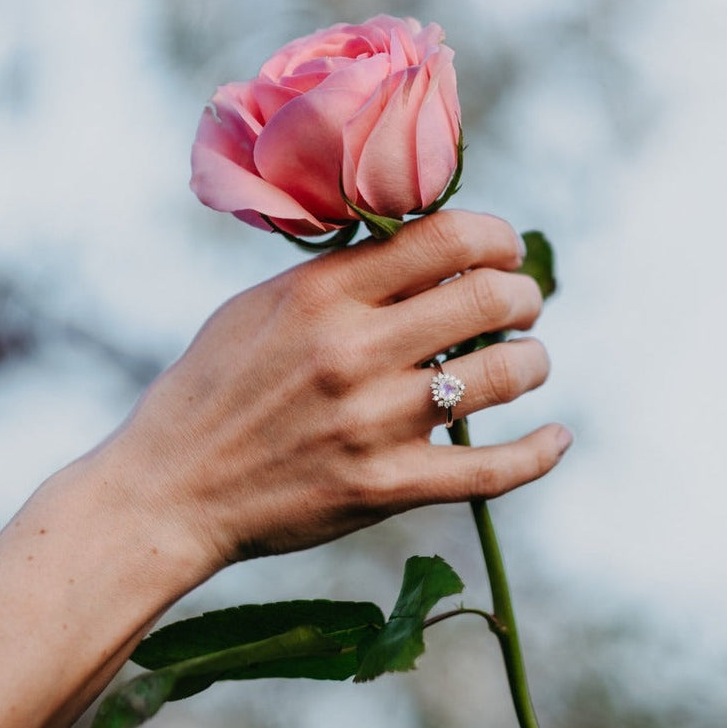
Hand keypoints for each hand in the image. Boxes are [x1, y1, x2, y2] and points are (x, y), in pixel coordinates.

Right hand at [103, 210, 570, 592]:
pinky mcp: (385, 488)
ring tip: (528, 363)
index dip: (496, 237)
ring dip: (532, 363)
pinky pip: (490, 470)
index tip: (504, 250)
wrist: (168, 490)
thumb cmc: (208, 391)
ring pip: (502, 377)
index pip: (446, 239)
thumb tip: (413, 253)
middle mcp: (355, 351)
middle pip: (489, 299)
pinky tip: (558, 437)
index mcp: (322, 295)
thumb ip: (334, 278)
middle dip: (524, 296)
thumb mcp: (256, 310)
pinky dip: (539, 453)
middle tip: (522, 306)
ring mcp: (374, 423)